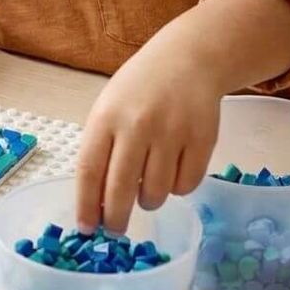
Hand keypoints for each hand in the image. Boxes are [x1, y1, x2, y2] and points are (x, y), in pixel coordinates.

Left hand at [75, 42, 219, 233]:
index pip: (89, 170)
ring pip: (155, 192)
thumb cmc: (139, 90)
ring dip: (148, 201)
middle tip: (116, 230)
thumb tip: (96, 202)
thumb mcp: (108, 108)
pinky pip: (186, 185)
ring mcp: (172, 132)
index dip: (86, 205)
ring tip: (146, 190)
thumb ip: (101, 149)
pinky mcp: (202, 140)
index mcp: (106, 117)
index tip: (86, 229)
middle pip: (120, 189)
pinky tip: (171, 173)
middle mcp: (137, 125)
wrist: (187, 59)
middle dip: (116, 218)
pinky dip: (177, 189)